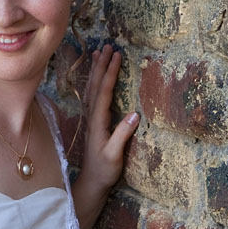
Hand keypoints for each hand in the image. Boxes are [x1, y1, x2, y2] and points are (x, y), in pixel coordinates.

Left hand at [80, 44, 138, 189]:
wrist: (92, 183)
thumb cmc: (104, 170)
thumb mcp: (114, 155)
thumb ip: (122, 135)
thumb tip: (135, 114)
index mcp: (98, 122)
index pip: (104, 92)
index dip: (110, 72)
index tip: (116, 55)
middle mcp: (92, 117)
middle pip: (95, 85)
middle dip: (101, 65)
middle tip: (108, 46)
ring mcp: (92, 119)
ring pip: (92, 89)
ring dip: (95, 70)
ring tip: (98, 53)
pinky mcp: (94, 123)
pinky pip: (93, 96)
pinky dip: (94, 82)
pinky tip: (96, 77)